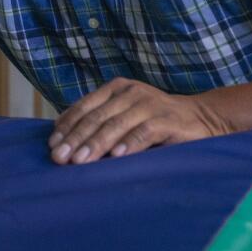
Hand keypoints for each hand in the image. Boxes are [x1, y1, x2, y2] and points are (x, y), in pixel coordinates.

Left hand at [47, 78, 230, 164]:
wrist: (199, 119)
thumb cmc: (153, 122)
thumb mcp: (124, 117)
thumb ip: (100, 123)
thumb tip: (64, 143)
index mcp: (115, 89)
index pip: (84, 107)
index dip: (66, 126)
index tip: (52, 146)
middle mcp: (130, 92)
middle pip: (96, 117)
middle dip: (75, 139)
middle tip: (60, 158)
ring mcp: (149, 104)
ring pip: (116, 124)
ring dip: (96, 144)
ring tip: (80, 161)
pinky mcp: (167, 120)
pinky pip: (144, 132)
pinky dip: (129, 145)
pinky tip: (116, 157)